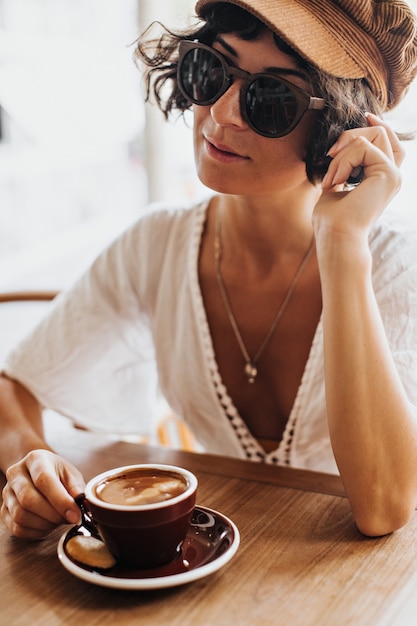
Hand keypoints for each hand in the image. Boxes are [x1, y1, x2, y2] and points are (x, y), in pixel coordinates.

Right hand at [1, 450, 84, 538]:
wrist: (37, 472)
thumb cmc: (56, 473)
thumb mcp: (70, 474)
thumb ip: (77, 488)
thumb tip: (83, 506)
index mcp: (35, 459)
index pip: (43, 480)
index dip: (60, 501)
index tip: (76, 515)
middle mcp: (16, 474)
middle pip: (28, 500)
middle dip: (53, 515)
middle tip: (70, 518)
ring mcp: (7, 493)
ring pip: (21, 516)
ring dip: (45, 524)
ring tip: (59, 520)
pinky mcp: (4, 511)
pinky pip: (17, 528)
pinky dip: (36, 532)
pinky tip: (48, 525)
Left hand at [313, 113, 403, 241]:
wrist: (336, 236)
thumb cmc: (331, 219)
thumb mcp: (336, 184)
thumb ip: (343, 165)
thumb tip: (340, 146)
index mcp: (382, 178)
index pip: (387, 141)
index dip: (378, 124)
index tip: (364, 116)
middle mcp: (393, 175)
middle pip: (382, 132)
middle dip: (350, 136)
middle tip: (330, 156)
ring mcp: (394, 174)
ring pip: (373, 135)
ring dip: (343, 153)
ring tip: (332, 179)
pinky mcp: (389, 174)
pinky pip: (364, 146)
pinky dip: (343, 161)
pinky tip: (336, 182)